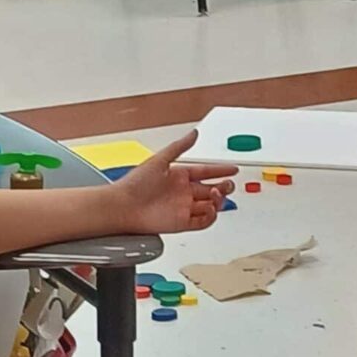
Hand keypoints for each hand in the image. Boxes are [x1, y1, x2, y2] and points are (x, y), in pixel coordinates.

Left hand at [114, 131, 236, 233]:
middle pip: (211, 189)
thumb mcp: (159, 160)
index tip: (232, 168)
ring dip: (218, 199)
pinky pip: (203, 221)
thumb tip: (194, 133)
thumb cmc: (135, 184)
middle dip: (223, 186)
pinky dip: (211, 216)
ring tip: (217, 193)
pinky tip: (211, 208)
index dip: (220, 170)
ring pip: (210, 205)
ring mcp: (183, 208)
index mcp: (178, 175)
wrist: (123, 207)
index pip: (205, 171)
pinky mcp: (182, 223)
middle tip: (228, 183)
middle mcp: (183, 192)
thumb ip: (179, 147)